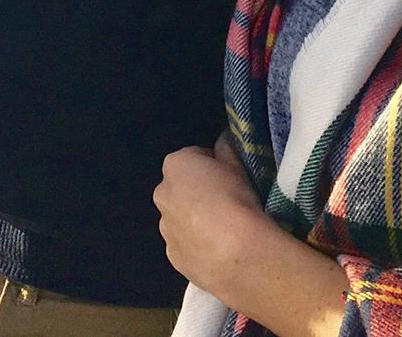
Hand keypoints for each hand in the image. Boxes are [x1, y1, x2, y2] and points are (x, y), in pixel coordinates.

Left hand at [155, 138, 278, 300]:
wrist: (238, 255)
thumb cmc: (238, 201)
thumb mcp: (239, 166)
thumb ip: (227, 151)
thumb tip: (223, 143)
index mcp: (176, 165)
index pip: (194, 157)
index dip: (214, 165)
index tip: (230, 177)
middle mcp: (162, 194)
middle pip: (181, 188)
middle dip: (199, 192)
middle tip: (227, 203)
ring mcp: (165, 229)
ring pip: (179, 218)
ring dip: (195, 220)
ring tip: (224, 232)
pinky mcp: (173, 257)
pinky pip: (184, 244)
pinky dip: (196, 245)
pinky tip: (218, 250)